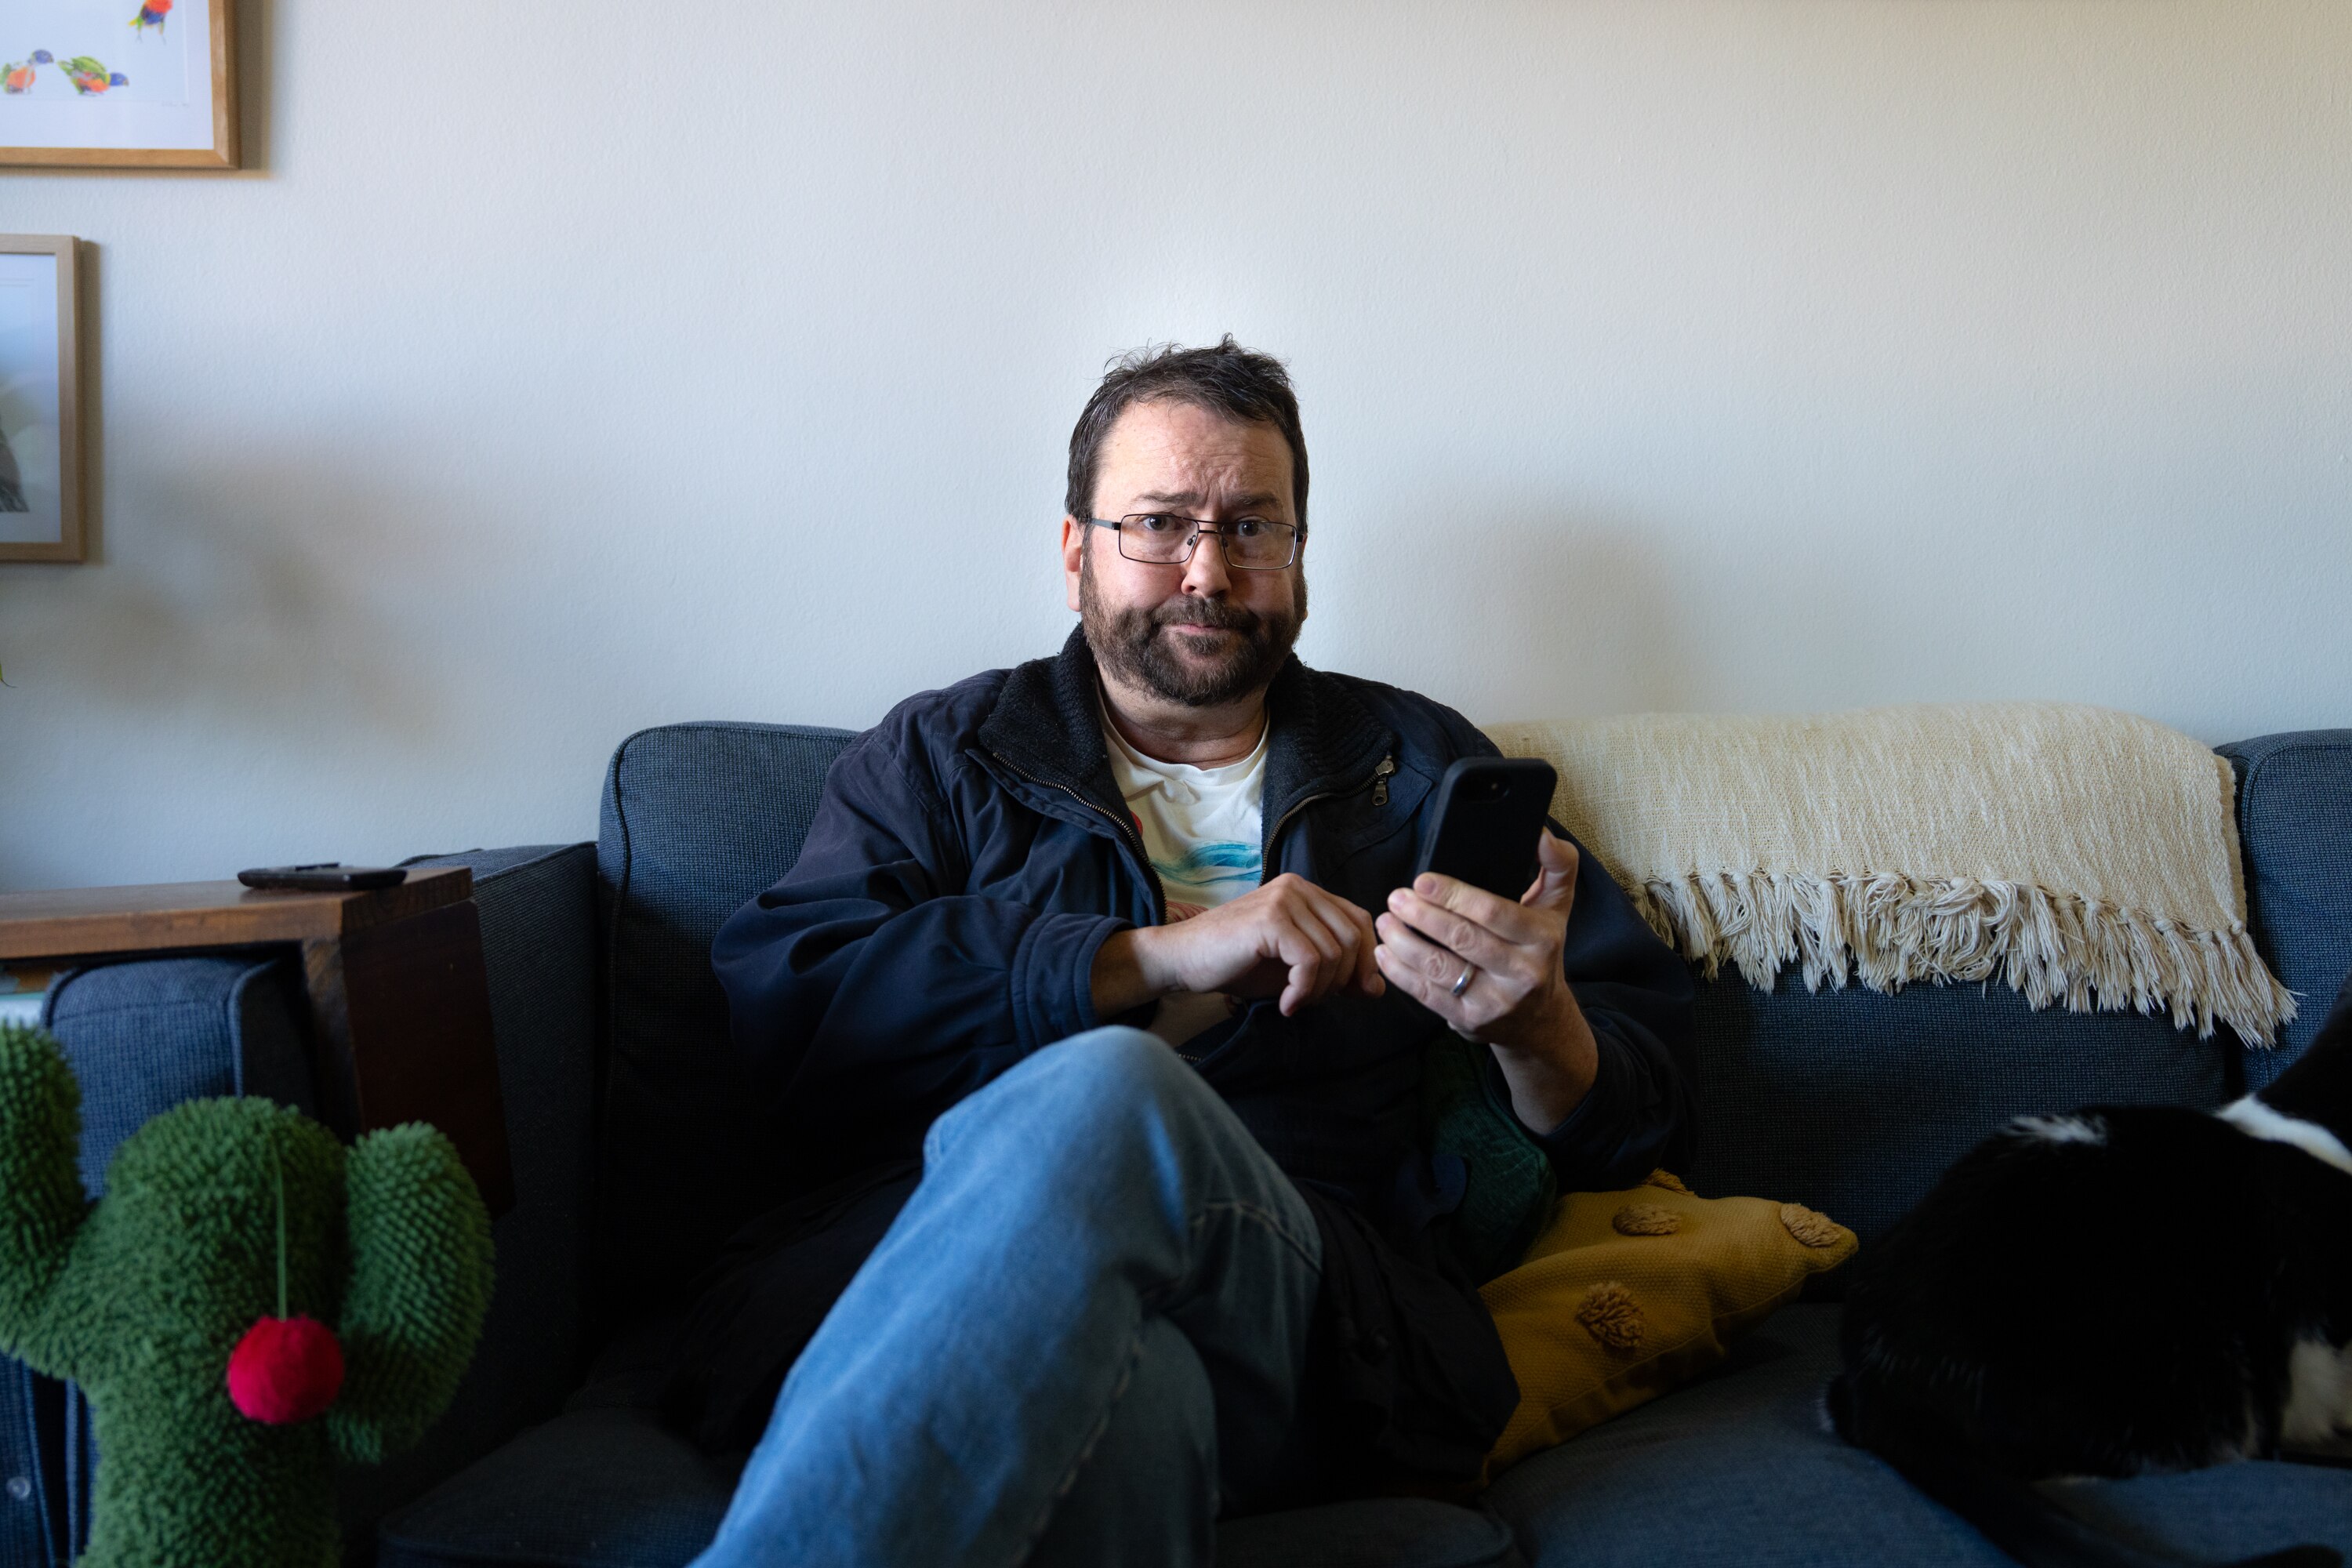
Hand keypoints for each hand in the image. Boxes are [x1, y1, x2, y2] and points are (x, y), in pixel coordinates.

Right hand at [1092, 874, 1384, 1018]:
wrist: (1183, 960)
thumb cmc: (1236, 964)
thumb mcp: (1294, 970)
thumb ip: (1336, 974)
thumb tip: (1378, 988)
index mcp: (1307, 892)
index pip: (1359, 921)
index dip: (1363, 961)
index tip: (1347, 993)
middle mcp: (1298, 888)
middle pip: (1353, 936)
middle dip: (1343, 979)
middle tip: (1312, 999)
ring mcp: (1284, 899)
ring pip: (1334, 951)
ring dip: (1320, 989)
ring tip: (1294, 1000)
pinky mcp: (1271, 919)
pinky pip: (1311, 960)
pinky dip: (1303, 990)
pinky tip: (1285, 1003)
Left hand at [1374, 831, 1598, 1128]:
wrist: (1541, 1020)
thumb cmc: (1541, 951)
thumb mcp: (1557, 908)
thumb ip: (1558, 865)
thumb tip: (1541, 834)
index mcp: (1542, 938)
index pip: (1493, 912)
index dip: (1454, 896)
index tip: (1422, 881)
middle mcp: (1522, 972)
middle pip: (1462, 939)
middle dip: (1422, 916)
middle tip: (1396, 898)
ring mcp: (1495, 1001)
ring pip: (1440, 968)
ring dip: (1404, 943)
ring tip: (1385, 922)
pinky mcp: (1470, 1021)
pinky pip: (1428, 995)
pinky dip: (1401, 973)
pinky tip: (1385, 953)